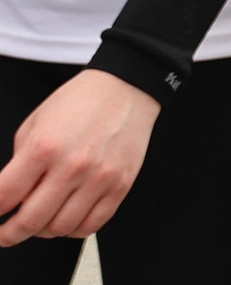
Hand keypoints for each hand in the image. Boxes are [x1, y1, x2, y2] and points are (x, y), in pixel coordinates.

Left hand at [0, 70, 160, 245]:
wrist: (126, 88)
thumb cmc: (79, 102)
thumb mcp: (34, 125)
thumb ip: (19, 164)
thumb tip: (12, 198)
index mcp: (44, 147)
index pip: (4, 197)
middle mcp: (72, 166)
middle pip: (30, 221)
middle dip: (8, 234)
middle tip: (4, 234)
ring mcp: (99, 178)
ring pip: (60, 228)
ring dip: (42, 232)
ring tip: (39, 222)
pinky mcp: (120, 185)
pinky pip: (92, 225)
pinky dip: (73, 230)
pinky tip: (65, 219)